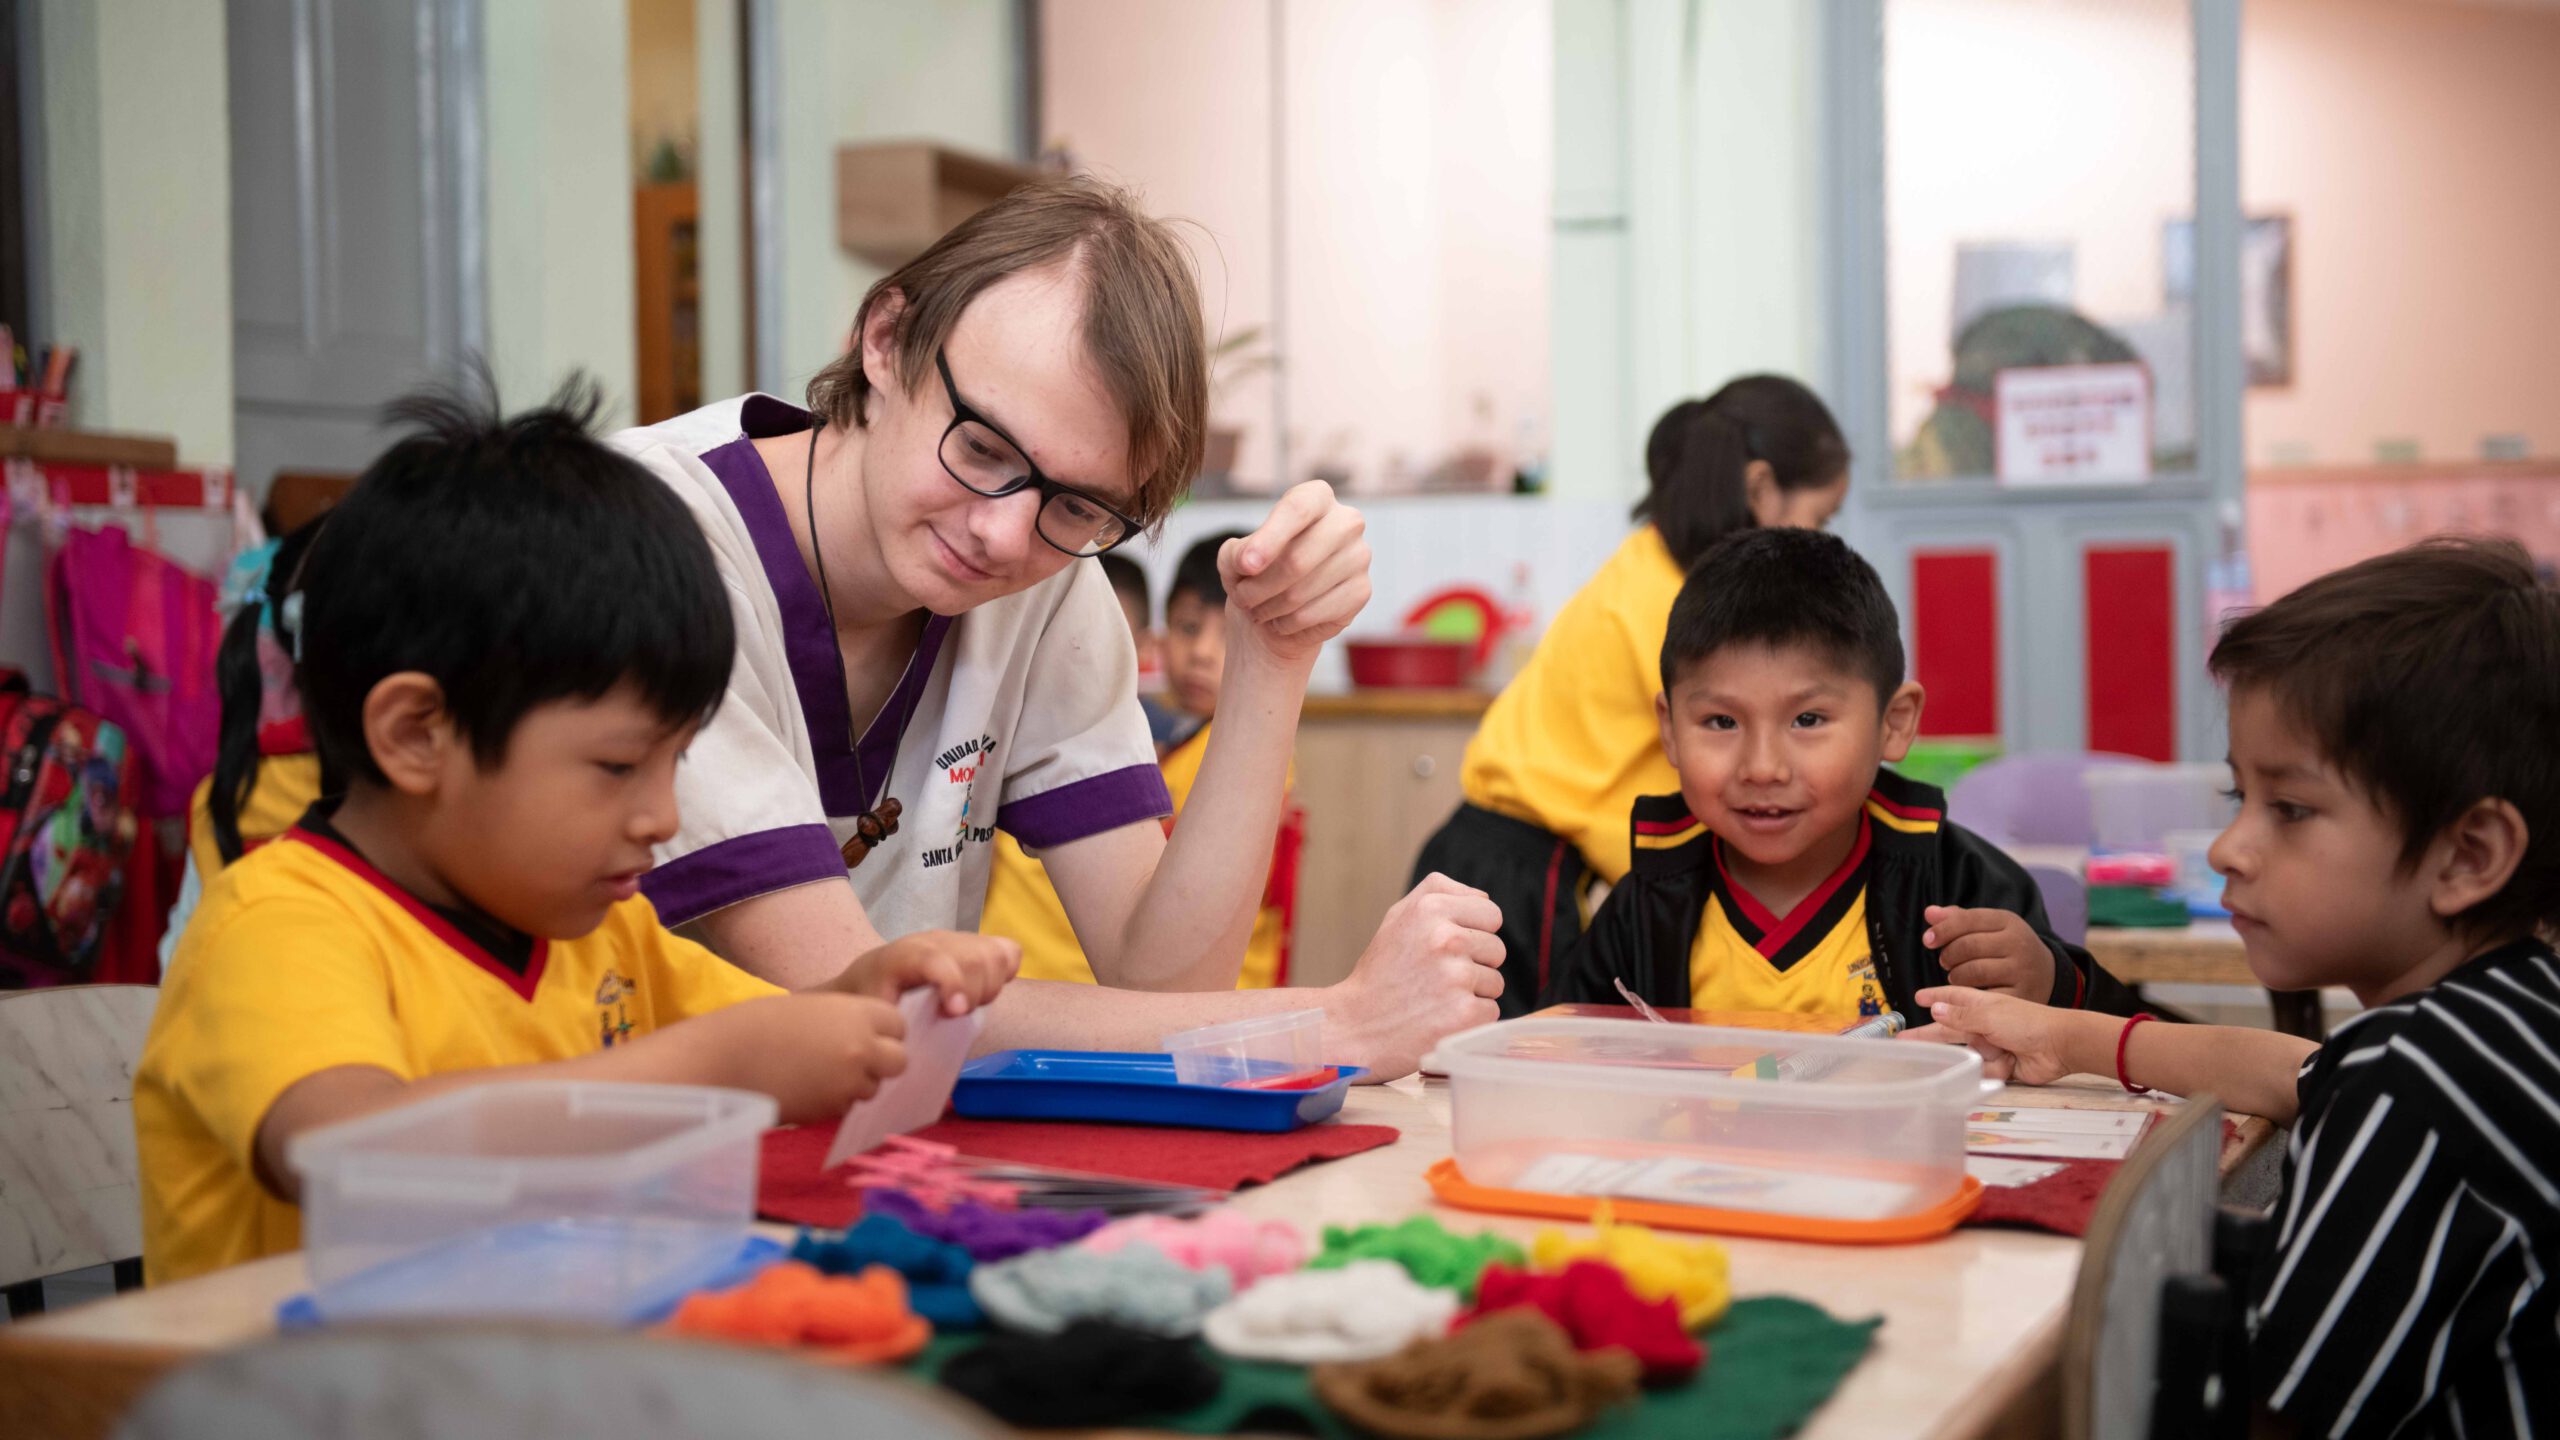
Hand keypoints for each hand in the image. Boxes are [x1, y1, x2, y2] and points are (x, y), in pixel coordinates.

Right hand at [679, 992, 910, 1123]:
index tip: (866, 1035)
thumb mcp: (810, 1007)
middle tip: (852, 1061)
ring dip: (856, 1084)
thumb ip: (846, 1021)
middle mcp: (861, 1047)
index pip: (898, 1025)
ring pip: (873, 1087)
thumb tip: (871, 1040)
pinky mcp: (830, 1110)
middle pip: (898, 1060)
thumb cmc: (756, 1025)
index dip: (883, 1031)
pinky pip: (847, 1107)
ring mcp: (848, 1082)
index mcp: (856, 1012)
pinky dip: (834, 1101)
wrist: (721, 1059)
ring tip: (818, 1074)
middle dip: (880, 1062)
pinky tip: (806, 1089)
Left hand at [831, 930, 1020, 1015]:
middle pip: (974, 958)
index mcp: (901, 957)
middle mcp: (933, 941)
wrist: (869, 978)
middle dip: (975, 993)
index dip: (952, 981)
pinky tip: (985, 989)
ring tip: (968, 1005)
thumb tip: (907, 1052)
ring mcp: (957, 940)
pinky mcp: (974, 944)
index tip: (956, 1012)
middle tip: (956, 1016)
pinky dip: (1006, 971)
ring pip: (994, 955)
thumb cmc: (869, 1002)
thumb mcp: (869, 1016)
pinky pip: (1007, 951)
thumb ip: (887, 1028)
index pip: (934, 958)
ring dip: (991, 987)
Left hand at [1220, 481, 1370, 667]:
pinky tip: (1280, 620)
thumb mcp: (1235, 557)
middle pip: (1297, 559)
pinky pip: (1313, 614)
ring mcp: (1359, 556)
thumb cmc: (1259, 571)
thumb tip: (1249, 562)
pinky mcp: (1362, 591)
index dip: (1269, 539)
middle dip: (1259, 586)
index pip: (1297, 509)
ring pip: (1302, 591)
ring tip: (1257, 610)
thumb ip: (1236, 553)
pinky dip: (1286, 623)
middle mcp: (1346, 521)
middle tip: (1242, 597)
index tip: (1246, 566)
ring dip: (1268, 608)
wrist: (1279, 607)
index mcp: (1317, 497)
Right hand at [1321, 873, 1504, 1081]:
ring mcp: (1457, 977)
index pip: (1491, 914)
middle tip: (1437, 977)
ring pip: (1495, 982)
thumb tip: (1483, 898)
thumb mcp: (1398, 917)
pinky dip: (1470, 1018)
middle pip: (1497, 949)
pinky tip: (1440, 1018)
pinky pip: (1491, 1010)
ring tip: (1436, 998)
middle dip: (1473, 964)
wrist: (1356, 1027)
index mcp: (1430, 908)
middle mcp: (1446, 938)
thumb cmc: (1381, 972)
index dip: (1473, 933)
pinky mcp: (1466, 1013)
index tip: (1448, 949)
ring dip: (1472, 993)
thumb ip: (1439, 892)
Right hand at [1901, 985, 2071, 1085]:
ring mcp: (1991, 1047)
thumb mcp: (1989, 1014)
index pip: (1953, 999)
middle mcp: (1983, 1025)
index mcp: (1981, 1005)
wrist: (2060, 1047)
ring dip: (1976, 1057)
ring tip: (1991, 1053)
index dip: (1936, 998)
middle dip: (1928, 1036)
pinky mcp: (2000, 1067)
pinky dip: (1993, 1070)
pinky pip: (1983, 1072)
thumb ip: (1960, 1016)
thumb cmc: (2027, 1022)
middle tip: (1903, 1041)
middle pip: (1949, 1031)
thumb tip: (1935, 1009)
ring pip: (1966, 1055)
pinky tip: (2010, 1064)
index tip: (1919, 998)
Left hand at [1922, 905, 2055, 998]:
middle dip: (1948, 955)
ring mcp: (2022, 970)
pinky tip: (1968, 992)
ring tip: (1956, 976)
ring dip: (1956, 976)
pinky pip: (1984, 996)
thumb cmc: (2007, 948)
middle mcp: (2019, 943)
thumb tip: (1930, 913)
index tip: (1928, 940)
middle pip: (1968, 946)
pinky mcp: (2022, 996)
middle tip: (1945, 962)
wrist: (2047, 974)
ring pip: (1974, 971)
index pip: (1968, 919)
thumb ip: (1959, 919)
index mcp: (2008, 921)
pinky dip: (1969, 996)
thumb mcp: (1990, 927)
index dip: (1942, 929)